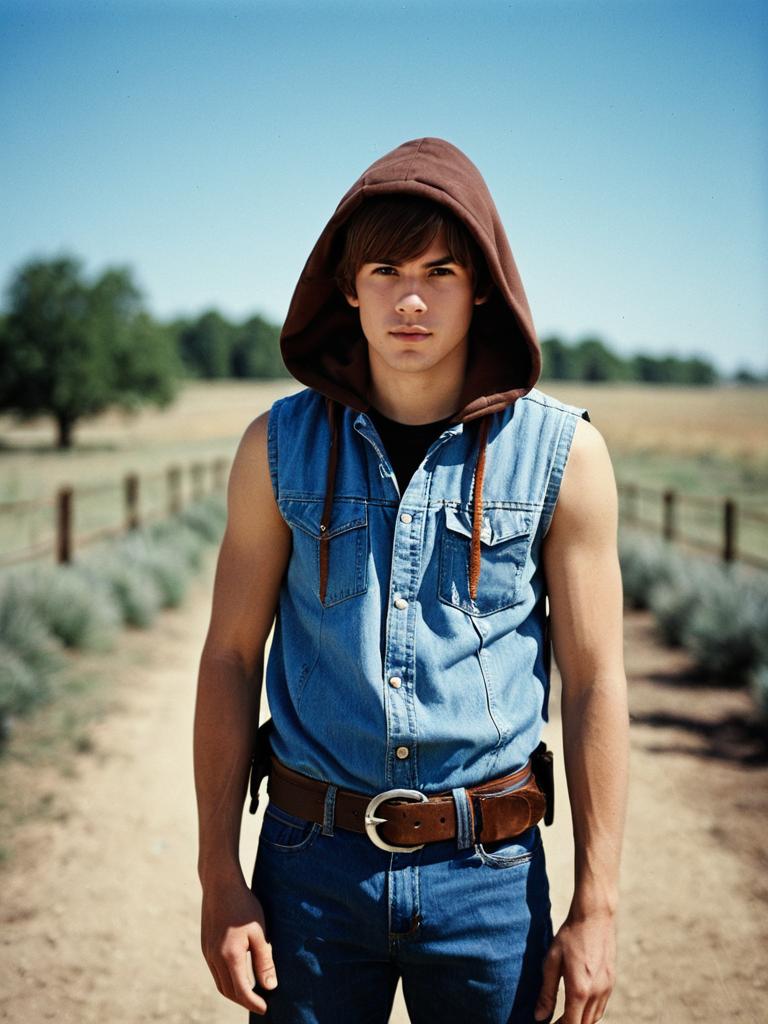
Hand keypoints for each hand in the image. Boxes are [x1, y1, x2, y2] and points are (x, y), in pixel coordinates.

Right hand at [200, 877, 277, 1014]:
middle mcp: (214, 958)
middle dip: (244, 1001)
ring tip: (251, 992)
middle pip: (228, 991)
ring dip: (234, 992)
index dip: (254, 1003)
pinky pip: (215, 971)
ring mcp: (207, 952)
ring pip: (220, 983)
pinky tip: (238, 974)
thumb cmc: (244, 906)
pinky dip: (227, 979)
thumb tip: (270, 986)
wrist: (220, 884)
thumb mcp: (259, 932)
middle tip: (260, 1003)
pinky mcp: (205, 946)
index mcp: (229, 956)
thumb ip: (264, 961)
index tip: (266, 1008)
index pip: (242, 991)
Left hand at [534, 910, 615, 1023]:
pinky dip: (591, 1012)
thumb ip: (546, 992)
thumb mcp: (551, 962)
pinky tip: (580, 1004)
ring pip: (595, 1018)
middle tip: (555, 1021)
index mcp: (579, 990)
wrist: (595, 916)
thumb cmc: (570, 936)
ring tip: (566, 1016)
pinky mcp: (611, 981)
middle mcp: (596, 993)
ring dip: (581, 1021)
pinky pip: (602, 1006)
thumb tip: (539, 1017)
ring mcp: (607, 988)